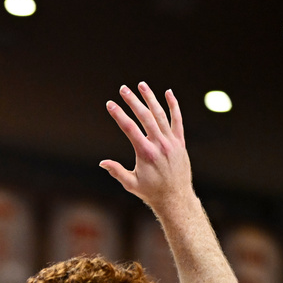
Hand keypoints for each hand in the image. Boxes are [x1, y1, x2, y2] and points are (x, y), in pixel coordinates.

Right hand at [100, 83, 192, 210]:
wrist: (175, 197)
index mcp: (145, 153)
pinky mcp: (180, 142)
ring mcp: (171, 142)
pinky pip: (177, 120)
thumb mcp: (130, 184)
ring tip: (141, 85)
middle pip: (145, 116)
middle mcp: (159, 144)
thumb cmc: (151, 192)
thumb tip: (102, 162)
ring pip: (160, 114)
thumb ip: (117, 171)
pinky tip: (168, 93)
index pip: (129, 128)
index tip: (110, 104)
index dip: (119, 115)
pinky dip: (173, 106)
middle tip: (123, 88)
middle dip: (132, 101)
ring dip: (150, 98)